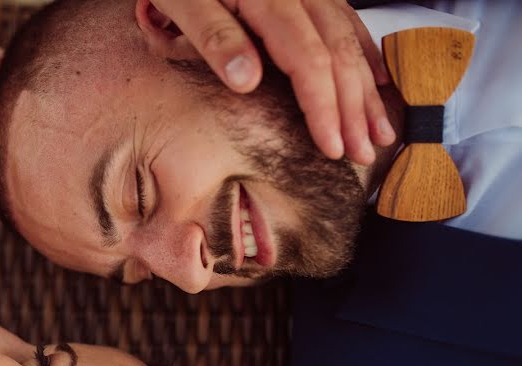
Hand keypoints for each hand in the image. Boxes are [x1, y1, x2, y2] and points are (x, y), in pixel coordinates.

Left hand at [150, 0, 395, 164]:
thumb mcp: (183, 3)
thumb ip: (214, 37)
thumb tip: (247, 80)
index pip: (308, 59)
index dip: (323, 106)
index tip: (331, 146)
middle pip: (337, 53)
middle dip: (353, 108)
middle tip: (362, 153)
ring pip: (348, 39)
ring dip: (366, 89)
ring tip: (379, 131)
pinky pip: (346, 23)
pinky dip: (365, 55)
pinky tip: (377, 81)